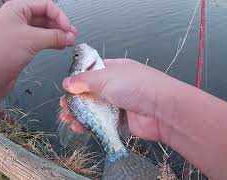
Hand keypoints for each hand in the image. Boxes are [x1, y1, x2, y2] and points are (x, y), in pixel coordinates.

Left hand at [0, 0, 75, 100]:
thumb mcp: (32, 39)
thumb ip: (54, 36)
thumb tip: (69, 36)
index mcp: (17, 9)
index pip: (46, 6)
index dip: (60, 16)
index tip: (68, 28)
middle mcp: (18, 19)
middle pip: (46, 17)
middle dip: (61, 26)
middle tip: (71, 36)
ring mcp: (20, 32)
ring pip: (45, 29)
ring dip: (58, 35)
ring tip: (68, 42)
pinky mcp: (22, 46)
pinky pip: (41, 40)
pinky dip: (52, 42)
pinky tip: (60, 46)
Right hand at [59, 59, 178, 141]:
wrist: (162, 110)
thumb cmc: (138, 87)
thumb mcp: (107, 77)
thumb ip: (85, 80)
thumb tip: (68, 82)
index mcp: (116, 69)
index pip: (93, 71)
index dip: (78, 79)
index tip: (66, 88)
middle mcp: (118, 85)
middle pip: (92, 92)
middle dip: (76, 99)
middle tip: (64, 107)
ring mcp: (121, 103)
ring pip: (96, 108)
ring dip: (81, 114)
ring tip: (67, 119)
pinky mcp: (123, 120)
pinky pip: (103, 122)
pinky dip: (91, 125)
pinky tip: (79, 127)